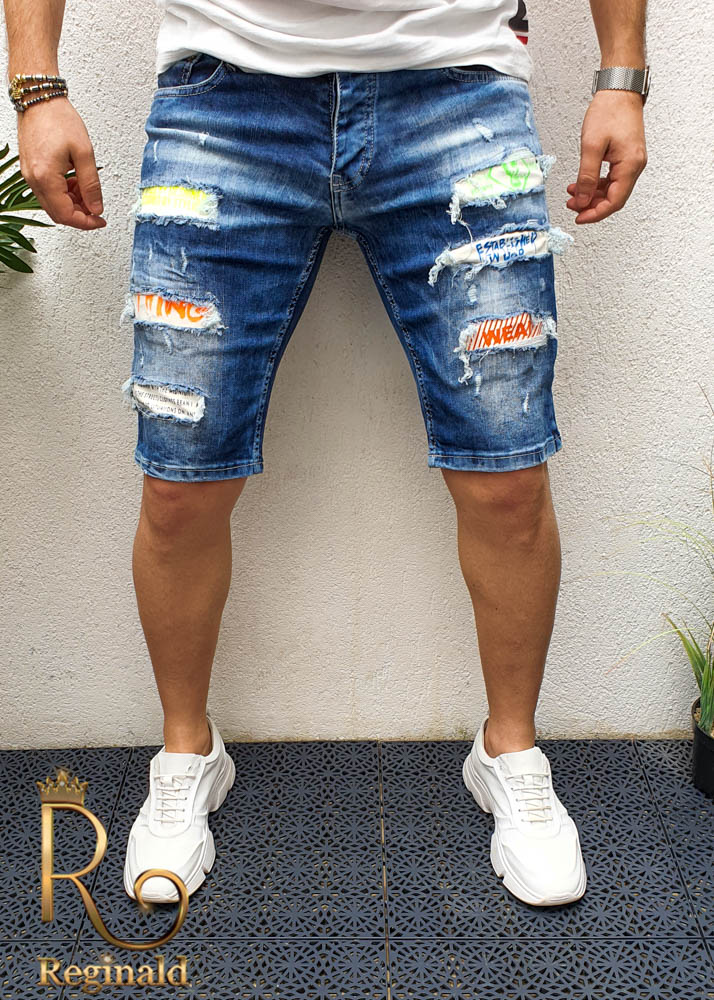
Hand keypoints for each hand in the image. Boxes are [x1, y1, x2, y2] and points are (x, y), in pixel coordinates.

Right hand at [17, 96, 105, 229]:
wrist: (39, 99)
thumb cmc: (58, 118)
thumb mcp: (84, 153)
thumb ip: (92, 184)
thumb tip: (97, 207)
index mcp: (45, 177)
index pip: (66, 215)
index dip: (86, 223)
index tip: (100, 220)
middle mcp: (33, 179)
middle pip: (58, 213)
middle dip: (80, 215)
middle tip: (96, 207)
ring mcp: (29, 175)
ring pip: (53, 204)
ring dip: (72, 204)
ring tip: (87, 190)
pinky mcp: (31, 169)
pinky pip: (47, 192)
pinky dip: (64, 193)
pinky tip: (75, 182)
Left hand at [566, 90, 646, 223]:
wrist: (619, 90)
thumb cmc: (609, 111)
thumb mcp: (592, 146)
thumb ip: (586, 176)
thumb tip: (582, 199)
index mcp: (630, 165)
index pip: (614, 201)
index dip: (596, 213)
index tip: (579, 217)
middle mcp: (635, 165)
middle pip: (614, 198)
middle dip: (592, 205)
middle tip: (572, 206)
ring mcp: (631, 161)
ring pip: (612, 189)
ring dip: (592, 195)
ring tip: (573, 194)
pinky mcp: (626, 157)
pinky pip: (612, 178)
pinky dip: (596, 184)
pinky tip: (582, 183)